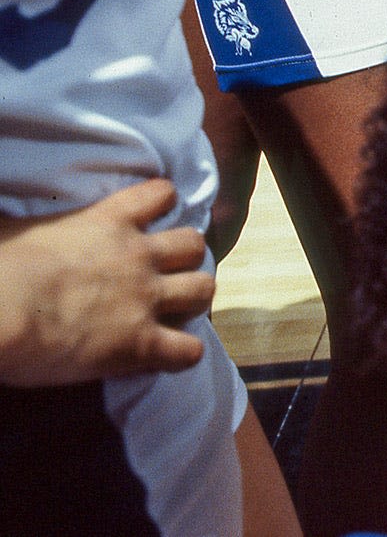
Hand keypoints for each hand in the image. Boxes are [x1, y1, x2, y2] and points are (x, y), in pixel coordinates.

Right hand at [0, 179, 213, 386]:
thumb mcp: (14, 226)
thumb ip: (26, 221)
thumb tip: (6, 219)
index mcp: (109, 221)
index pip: (160, 194)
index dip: (160, 205)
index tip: (151, 219)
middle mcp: (138, 255)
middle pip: (193, 245)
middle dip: (185, 259)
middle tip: (163, 275)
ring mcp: (145, 299)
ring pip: (203, 289)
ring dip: (192, 300)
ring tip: (173, 313)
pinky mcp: (140, 345)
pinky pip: (188, 351)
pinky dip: (183, 354)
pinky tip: (166, 357)